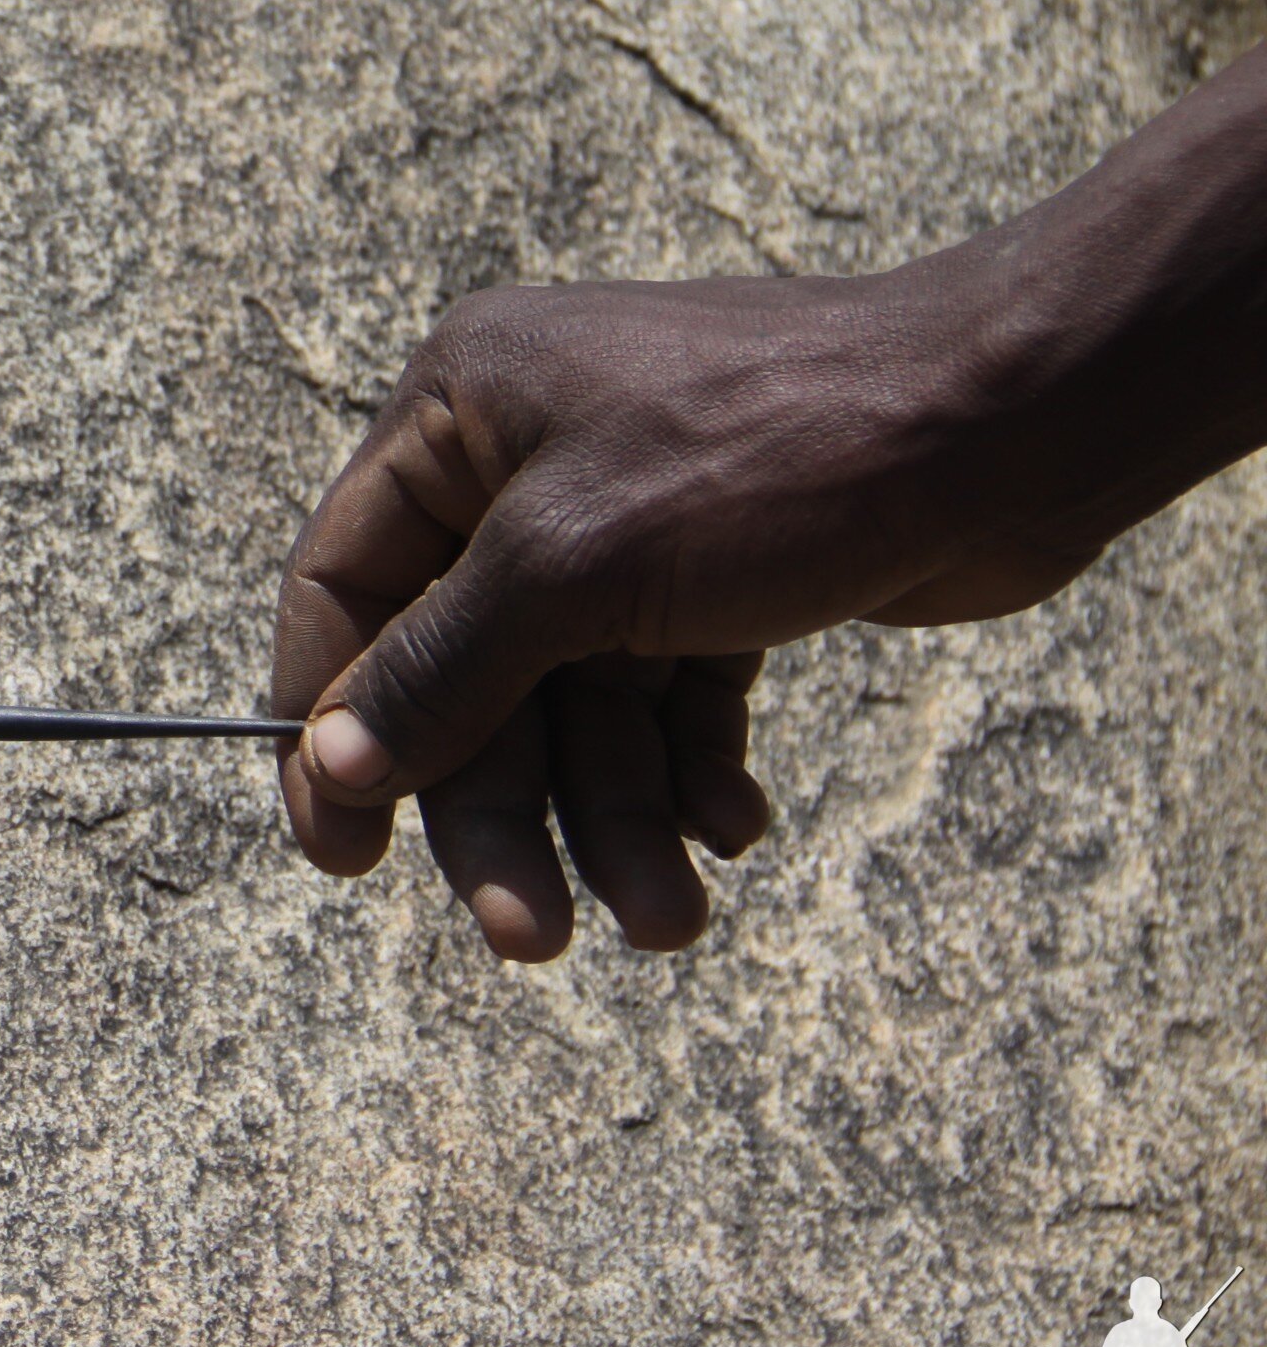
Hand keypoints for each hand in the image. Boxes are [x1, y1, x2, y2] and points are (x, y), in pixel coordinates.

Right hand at [264, 266, 1105, 958]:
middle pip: (467, 674)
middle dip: (506, 810)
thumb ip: (447, 668)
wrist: (1015, 420)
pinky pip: (667, 700)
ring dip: (614, 819)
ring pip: (576, 706)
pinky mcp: (718, 575)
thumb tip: (334, 765)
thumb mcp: (577, 563)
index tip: (342, 854)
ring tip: (669, 919)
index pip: (346, 584)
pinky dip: (689, 775)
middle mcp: (526, 460)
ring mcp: (626, 521)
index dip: (331, 722)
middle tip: (528, 935)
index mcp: (460, 411)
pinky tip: (733, 834)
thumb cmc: (779, 451)